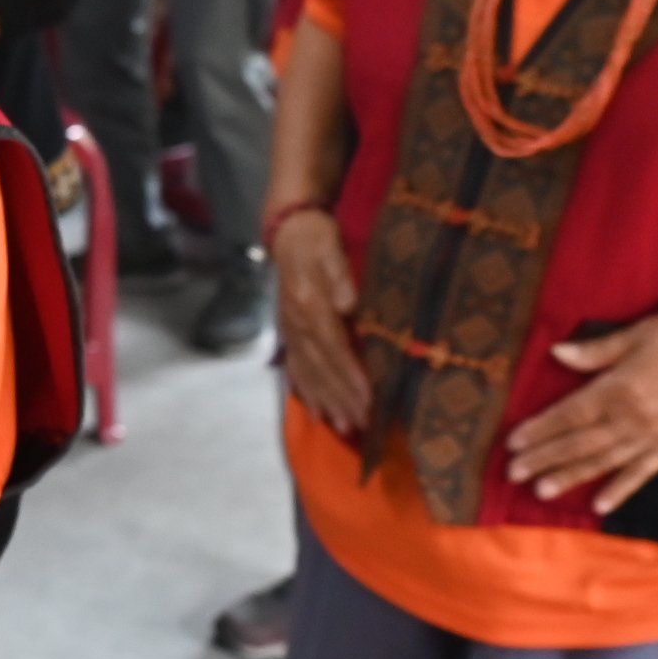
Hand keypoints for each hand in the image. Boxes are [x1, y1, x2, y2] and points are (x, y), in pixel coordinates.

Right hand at [272, 208, 370, 434]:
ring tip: (343, 427)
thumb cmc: (317, 239)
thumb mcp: (330, 247)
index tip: (368, 398)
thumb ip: (339, 274)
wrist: (289, 231)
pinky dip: (306, 392)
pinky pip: (296, 368)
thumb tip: (349, 303)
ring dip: (326, 402)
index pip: (334, 346)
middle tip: (361, 424)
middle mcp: (297, 324)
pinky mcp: (289, 334)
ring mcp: (291, 331)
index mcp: (310, 305)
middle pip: (322, 367)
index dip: (350, 374)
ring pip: (309, 373)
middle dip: (342, 398)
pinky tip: (315, 412)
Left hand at [500, 314, 657, 513]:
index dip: (539, 429)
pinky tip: (601, 505)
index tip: (512, 443)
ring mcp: (651, 436)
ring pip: (603, 461)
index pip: (569, 414)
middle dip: (544, 457)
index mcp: (618, 388)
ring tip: (541, 491)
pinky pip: (641, 472)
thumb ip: (596, 351)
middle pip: (579, 442)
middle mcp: (631, 418)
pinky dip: (621, 489)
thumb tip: (556, 353)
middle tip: (512, 473)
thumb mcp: (639, 334)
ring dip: (571, 476)